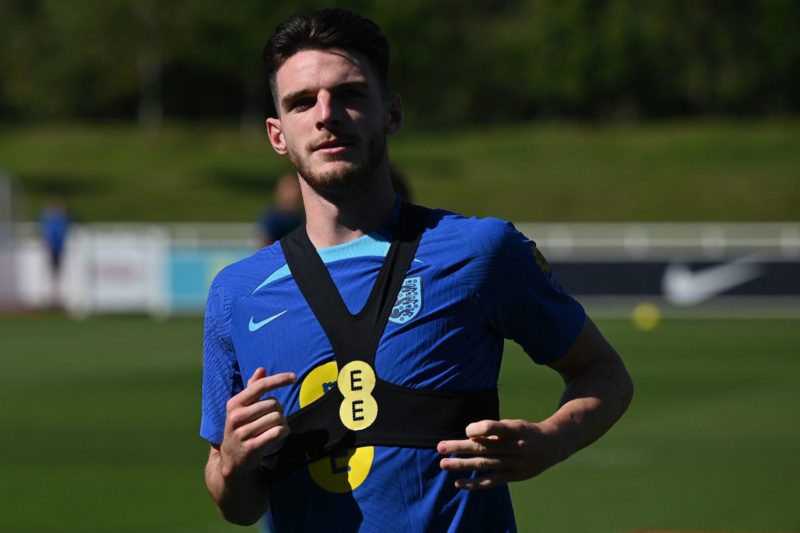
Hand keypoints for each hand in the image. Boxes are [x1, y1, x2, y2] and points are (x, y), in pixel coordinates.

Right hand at [219, 368, 295, 477]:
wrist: (232, 459)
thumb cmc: (241, 427)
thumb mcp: (241, 408)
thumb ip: (252, 388)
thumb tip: (262, 369)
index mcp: (234, 403)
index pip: (260, 386)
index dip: (279, 379)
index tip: (294, 377)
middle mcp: (236, 417)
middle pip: (273, 403)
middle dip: (280, 409)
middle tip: (275, 417)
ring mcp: (242, 433)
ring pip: (277, 418)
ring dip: (283, 422)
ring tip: (276, 428)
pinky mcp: (252, 447)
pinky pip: (277, 432)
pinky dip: (284, 432)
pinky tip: (279, 434)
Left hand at [437, 419, 560, 489]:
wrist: (552, 446)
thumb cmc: (525, 431)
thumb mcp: (513, 424)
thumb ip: (494, 431)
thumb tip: (469, 438)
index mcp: (514, 429)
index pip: (493, 428)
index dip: (478, 429)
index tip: (467, 431)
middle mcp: (514, 446)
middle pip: (483, 448)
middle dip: (459, 448)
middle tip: (440, 447)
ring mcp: (514, 463)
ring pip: (483, 464)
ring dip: (461, 465)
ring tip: (443, 464)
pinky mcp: (513, 476)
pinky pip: (491, 481)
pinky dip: (474, 483)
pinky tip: (458, 483)